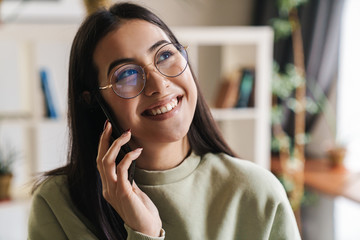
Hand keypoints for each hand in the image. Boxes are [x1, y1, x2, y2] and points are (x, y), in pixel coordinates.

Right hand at [97, 121, 161, 236]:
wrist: (147, 230)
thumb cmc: (142, 210)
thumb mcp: (132, 191)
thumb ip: (127, 179)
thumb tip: (128, 163)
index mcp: (108, 187)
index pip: (100, 163)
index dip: (102, 146)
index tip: (107, 130)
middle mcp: (107, 188)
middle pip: (99, 159)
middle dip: (104, 140)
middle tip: (110, 125)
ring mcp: (113, 190)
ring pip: (106, 162)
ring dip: (116, 145)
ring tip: (126, 133)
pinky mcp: (123, 192)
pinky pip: (122, 170)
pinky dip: (128, 157)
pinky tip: (137, 151)